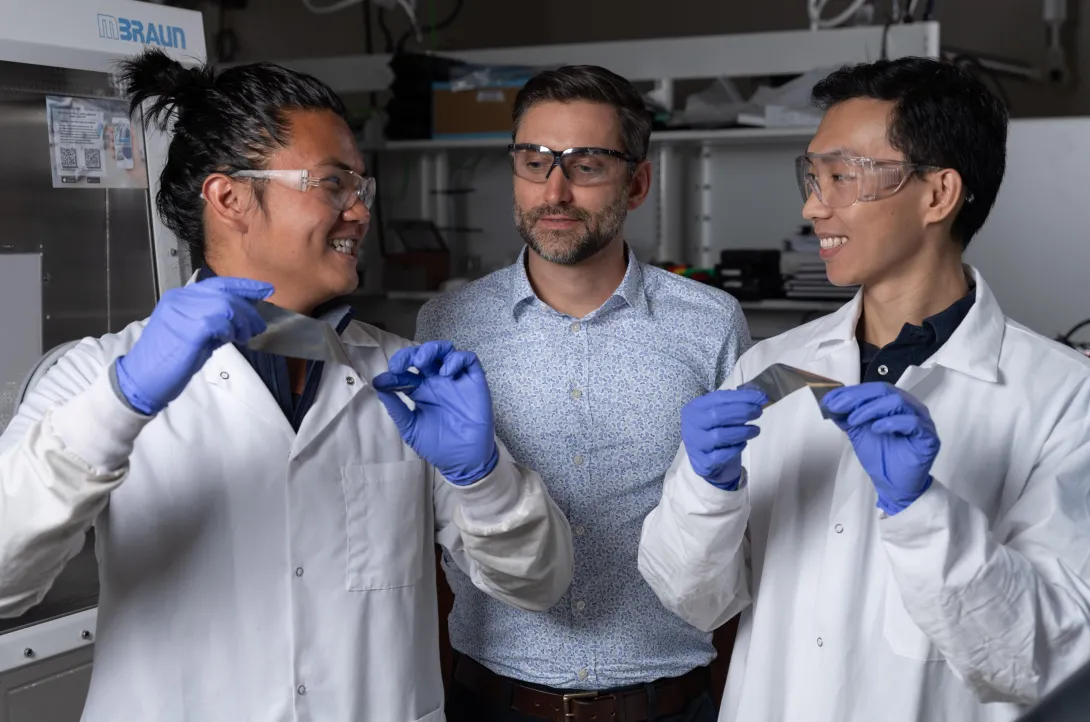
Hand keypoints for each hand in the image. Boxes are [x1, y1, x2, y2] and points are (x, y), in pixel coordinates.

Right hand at [115, 277, 272, 414]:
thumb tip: (241, 318)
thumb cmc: (168, 360)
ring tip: (244, 337)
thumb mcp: (193, 334)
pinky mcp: (188, 329)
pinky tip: (230, 340)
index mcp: (179, 298)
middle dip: (248, 310)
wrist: (142, 380)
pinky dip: (230, 331)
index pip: (218, 283)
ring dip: (242, 322)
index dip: (244, 285)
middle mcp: (180, 299)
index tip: (265, 290)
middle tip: (258, 327)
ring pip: (226, 306)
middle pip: (226, 294)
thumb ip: (213, 321)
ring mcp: (182, 312)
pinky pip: (219, 322)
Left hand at [372, 340, 498, 485]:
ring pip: (445, 350)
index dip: (393, 373)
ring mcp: (456, 380)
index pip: (406, 373)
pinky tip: (446, 373)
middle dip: (409, 355)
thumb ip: (397, 409)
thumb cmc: (438, 446)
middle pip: (423, 355)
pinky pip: (468, 359)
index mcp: (421, 391)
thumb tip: (379, 387)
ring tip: (421, 362)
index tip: (383, 381)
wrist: (465, 461)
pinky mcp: (474, 382)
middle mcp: (437, 381)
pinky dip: (456, 359)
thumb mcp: (411, 428)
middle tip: (399, 366)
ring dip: (431, 350)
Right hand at [680, 388, 767, 489]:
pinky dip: (736, 448)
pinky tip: (743, 443)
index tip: (761, 397)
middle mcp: (691, 424)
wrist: (704, 459)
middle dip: (742, 412)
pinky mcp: (702, 462)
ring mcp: (695, 444)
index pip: (719, 398)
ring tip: (756, 430)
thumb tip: (759, 397)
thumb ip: (734, 403)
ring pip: (720, 436)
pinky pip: (722, 455)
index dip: (742, 397)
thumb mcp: (718, 413)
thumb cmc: (714, 430)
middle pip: (717, 415)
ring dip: (743, 431)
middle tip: (758, 412)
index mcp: (695, 408)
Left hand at [821, 383, 939, 514]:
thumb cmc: (880, 456)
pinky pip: (913, 423)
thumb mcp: (858, 432)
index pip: (874, 389)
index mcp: (895, 403)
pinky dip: (892, 422)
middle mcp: (911, 408)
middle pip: (885, 391)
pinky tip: (876, 428)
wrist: (893, 485)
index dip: (851, 392)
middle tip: (837, 406)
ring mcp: (922, 421)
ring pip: (898, 402)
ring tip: (854, 420)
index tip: (829, 399)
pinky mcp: (928, 438)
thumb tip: (829, 401)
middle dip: (857, 397)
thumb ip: (846, 415)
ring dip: (871, 408)